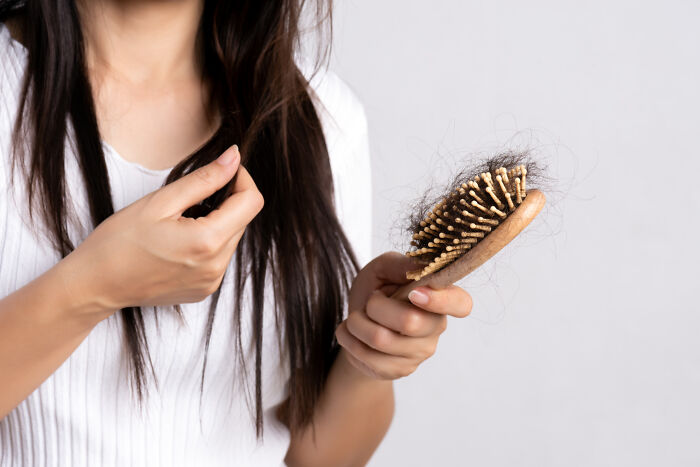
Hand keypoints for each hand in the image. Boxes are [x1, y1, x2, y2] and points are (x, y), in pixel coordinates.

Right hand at [61, 145, 263, 311]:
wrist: (95, 284)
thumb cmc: (119, 241)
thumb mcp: (161, 201)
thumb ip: (204, 179)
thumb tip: (234, 158)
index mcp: (208, 242)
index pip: (252, 201)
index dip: (241, 179)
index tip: (222, 170)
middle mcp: (216, 266)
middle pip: (243, 219)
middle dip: (225, 201)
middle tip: (190, 197)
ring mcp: (211, 281)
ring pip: (232, 237)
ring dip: (216, 222)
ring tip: (179, 222)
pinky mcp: (204, 289)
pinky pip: (219, 256)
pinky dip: (207, 242)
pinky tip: (178, 242)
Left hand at [335, 252, 472, 379]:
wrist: (354, 323)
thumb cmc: (375, 290)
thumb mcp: (382, 269)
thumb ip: (401, 264)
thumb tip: (420, 266)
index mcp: (440, 297)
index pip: (461, 304)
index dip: (440, 300)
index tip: (414, 294)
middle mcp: (436, 326)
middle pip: (409, 321)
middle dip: (375, 307)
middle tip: (370, 301)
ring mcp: (421, 352)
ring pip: (381, 339)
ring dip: (356, 323)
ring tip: (356, 318)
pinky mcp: (401, 370)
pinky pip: (368, 357)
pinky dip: (349, 340)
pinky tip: (352, 334)